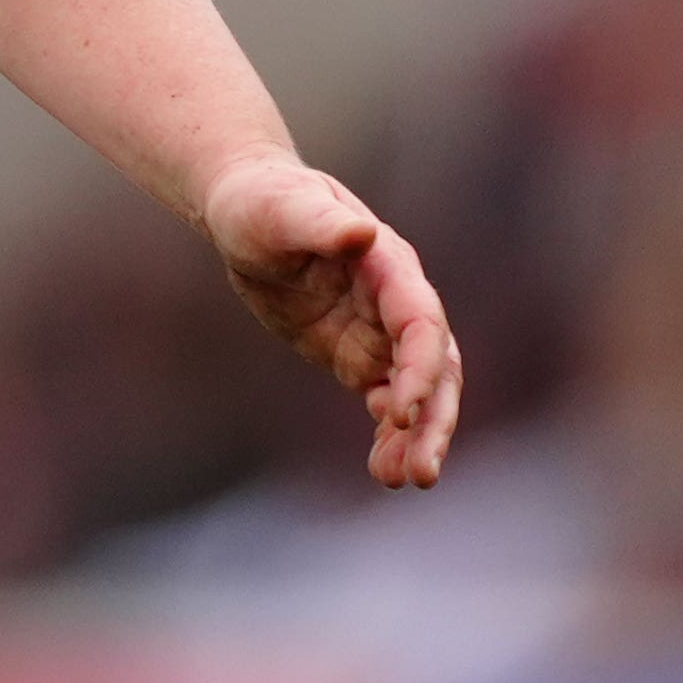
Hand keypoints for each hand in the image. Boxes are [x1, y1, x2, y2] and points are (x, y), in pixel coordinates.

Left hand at [197, 153, 459, 489]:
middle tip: (422, 473)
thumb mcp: (281, 209)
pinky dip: (389, 434)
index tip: (400, 410)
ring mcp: (380, 332)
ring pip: (416, 393)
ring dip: (415, 436)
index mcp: (389, 266)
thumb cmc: (262, 202)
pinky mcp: (358, 355)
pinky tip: (381, 469)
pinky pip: (386, 401)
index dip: (420, 366)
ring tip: (397, 480)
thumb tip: (362, 233)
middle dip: (432, 419)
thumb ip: (322, 223)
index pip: (421, 322)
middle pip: (435, 367)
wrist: (247, 213)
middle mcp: (396, 303)